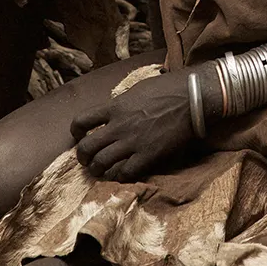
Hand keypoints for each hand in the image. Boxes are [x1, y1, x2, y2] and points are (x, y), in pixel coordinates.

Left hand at [71, 68, 194, 180]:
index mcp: (115, 106)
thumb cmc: (167, 88)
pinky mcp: (147, 156)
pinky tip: (121, 174)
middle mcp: (119, 125)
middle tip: (86, 159)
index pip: (81, 121)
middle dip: (82, 156)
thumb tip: (112, 112)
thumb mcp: (137, 90)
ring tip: (99, 170)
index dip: (75, 131)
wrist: (192, 98)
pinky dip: (119, 177)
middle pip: (87, 147)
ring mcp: (132, 142)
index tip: (79, 135)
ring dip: (97, 169)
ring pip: (101, 164)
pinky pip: (124, 173)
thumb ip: (121, 104)